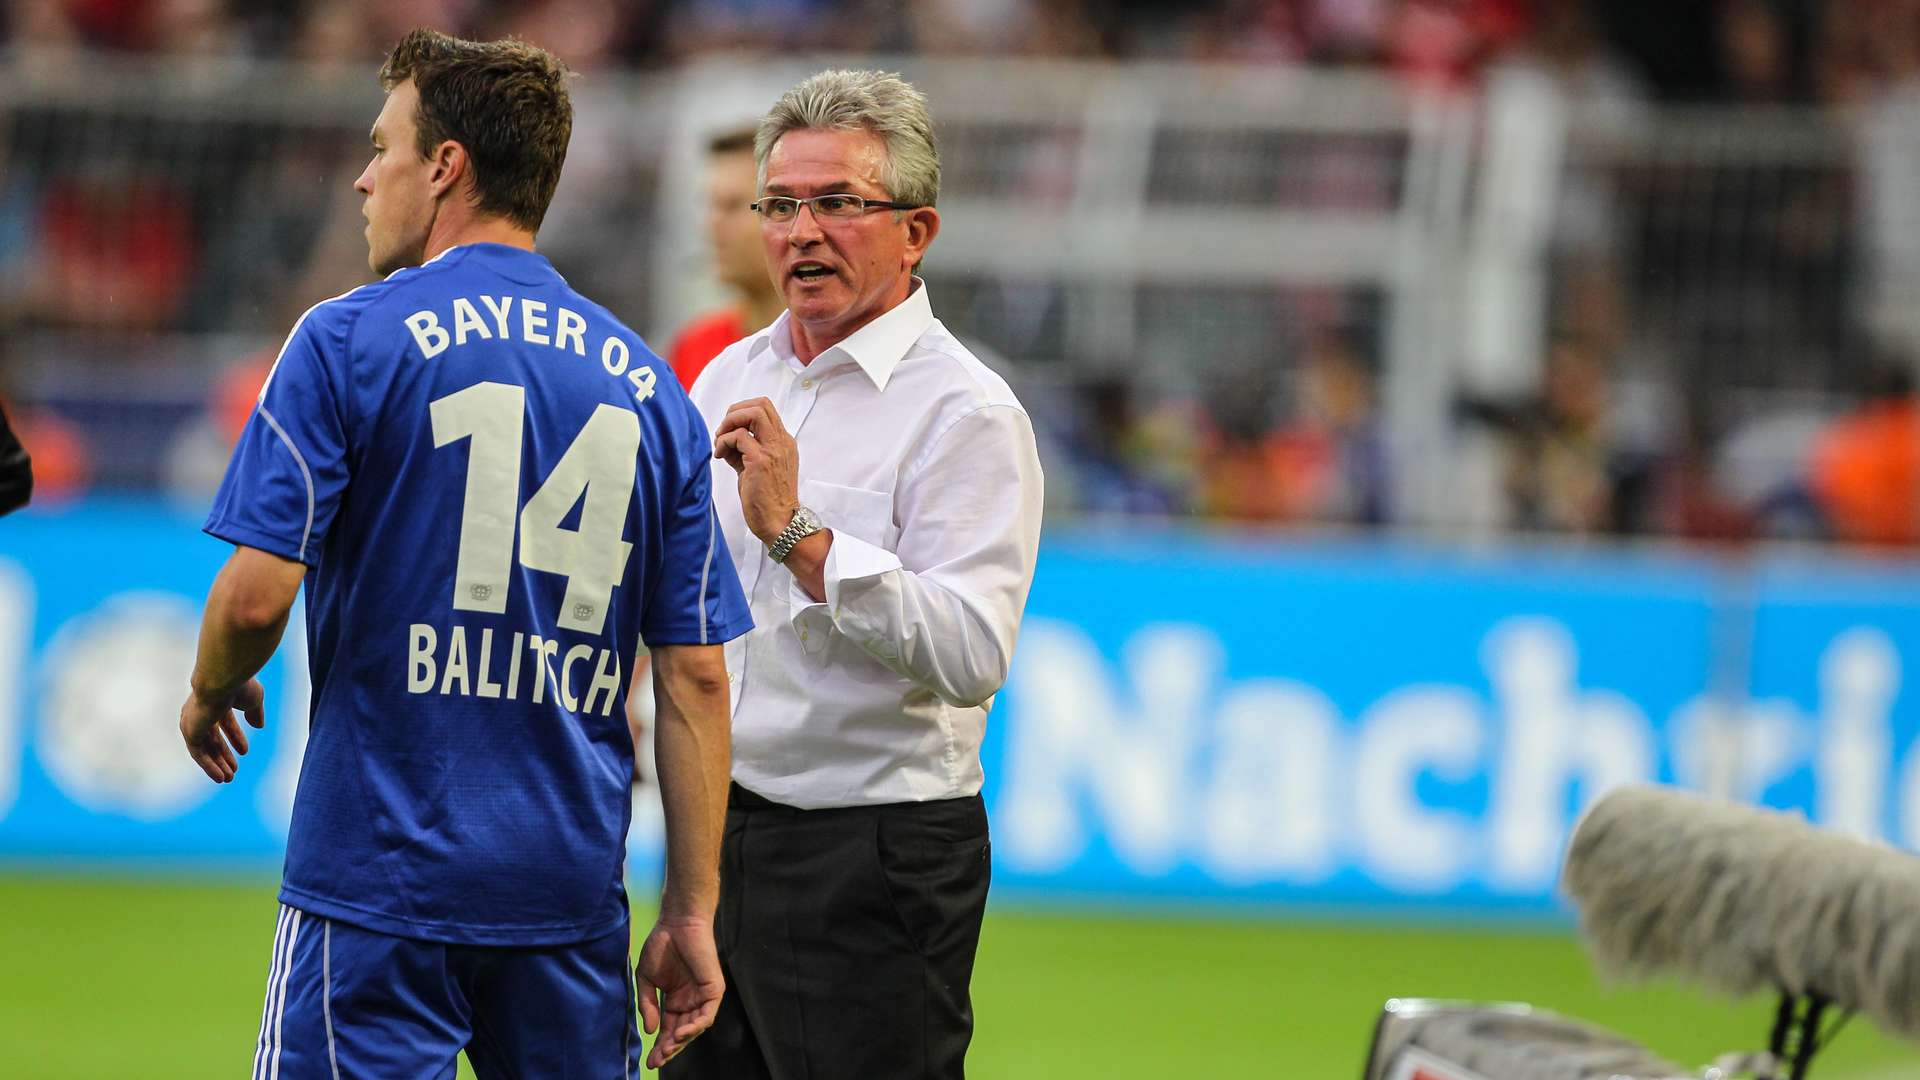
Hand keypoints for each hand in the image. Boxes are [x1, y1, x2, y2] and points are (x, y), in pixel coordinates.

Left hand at [178, 679, 265, 782]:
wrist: (223, 680)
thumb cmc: (239, 685)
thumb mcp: (253, 700)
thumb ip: (255, 713)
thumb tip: (259, 726)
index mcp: (215, 700)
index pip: (224, 722)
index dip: (235, 737)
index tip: (244, 752)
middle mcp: (200, 711)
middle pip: (212, 738)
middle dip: (223, 755)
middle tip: (233, 771)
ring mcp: (193, 721)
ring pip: (205, 748)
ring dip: (216, 764)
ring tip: (228, 779)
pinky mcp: (190, 731)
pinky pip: (198, 754)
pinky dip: (208, 766)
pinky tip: (220, 777)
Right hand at [634, 915, 723, 1068]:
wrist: (677, 923)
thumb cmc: (661, 946)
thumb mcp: (646, 979)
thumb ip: (647, 1005)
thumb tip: (649, 1030)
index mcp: (674, 1000)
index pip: (668, 1029)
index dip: (660, 1046)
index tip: (648, 1060)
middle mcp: (690, 1001)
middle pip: (681, 1032)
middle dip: (670, 1048)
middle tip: (657, 1061)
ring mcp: (702, 996)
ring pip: (695, 1027)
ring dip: (682, 1040)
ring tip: (668, 1048)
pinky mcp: (714, 989)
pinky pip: (707, 1014)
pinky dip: (696, 1025)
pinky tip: (682, 1032)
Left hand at [712, 397, 800, 544]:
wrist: (780, 524)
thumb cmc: (768, 501)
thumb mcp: (757, 469)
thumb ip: (745, 451)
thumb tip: (725, 441)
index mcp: (783, 442)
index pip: (765, 409)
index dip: (743, 412)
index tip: (730, 430)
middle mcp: (781, 442)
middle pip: (761, 404)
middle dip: (735, 412)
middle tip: (723, 431)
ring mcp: (773, 450)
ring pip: (752, 412)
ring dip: (729, 423)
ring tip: (721, 442)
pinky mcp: (760, 461)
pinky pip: (737, 436)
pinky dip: (723, 442)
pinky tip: (720, 456)